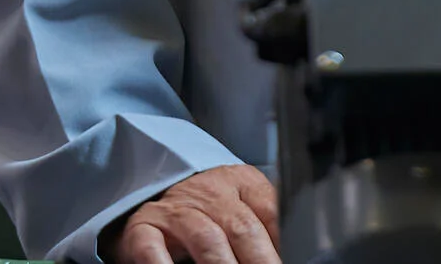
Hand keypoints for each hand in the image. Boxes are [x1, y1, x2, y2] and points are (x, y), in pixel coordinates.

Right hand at [110, 164, 280, 263]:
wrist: (159, 194)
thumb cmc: (211, 210)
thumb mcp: (243, 206)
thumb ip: (267, 222)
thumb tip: (296, 250)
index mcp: (242, 183)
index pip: (271, 210)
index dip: (282, 242)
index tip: (291, 261)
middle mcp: (211, 193)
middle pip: (243, 228)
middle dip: (260, 261)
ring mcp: (176, 209)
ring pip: (206, 238)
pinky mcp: (145, 227)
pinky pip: (151, 246)